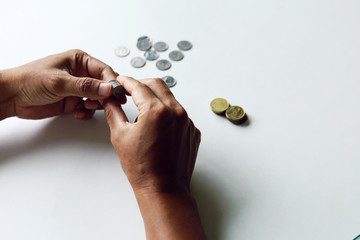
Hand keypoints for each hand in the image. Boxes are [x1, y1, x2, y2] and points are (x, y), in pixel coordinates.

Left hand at [0, 49, 119, 119]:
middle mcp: (81, 74)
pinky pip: (89, 108)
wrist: (12, 97)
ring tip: (87, 107)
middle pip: (104, 85)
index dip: (113, 83)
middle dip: (107, 96)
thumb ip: (85, 86)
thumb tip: (107, 88)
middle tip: (110, 104)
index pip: (104, 70)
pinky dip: (87, 112)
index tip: (117, 94)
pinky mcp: (73, 101)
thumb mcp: (59, 82)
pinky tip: (78, 113)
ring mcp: (78, 88)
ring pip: (99, 98)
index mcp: (79, 61)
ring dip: (96, 105)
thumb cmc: (29, 80)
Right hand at [103, 76, 205, 238]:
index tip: (120, 81)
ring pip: (170, 99)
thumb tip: (109, 99)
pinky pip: (179, 114)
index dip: (126, 81)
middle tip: (130, 90)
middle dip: (142, 84)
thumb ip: (114, 112)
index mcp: (157, 110)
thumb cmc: (142, 167)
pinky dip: (167, 113)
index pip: (139, 86)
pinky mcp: (192, 131)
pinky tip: (157, 126)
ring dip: (155, 98)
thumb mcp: (121, 136)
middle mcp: (176, 112)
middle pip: (158, 85)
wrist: (163, 189)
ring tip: (142, 110)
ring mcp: (187, 121)